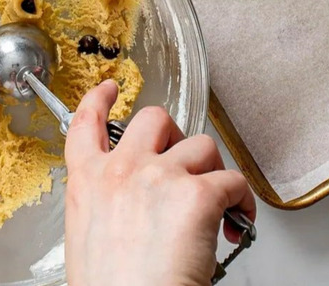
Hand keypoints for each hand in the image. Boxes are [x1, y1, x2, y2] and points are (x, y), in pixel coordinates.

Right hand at [64, 81, 255, 285]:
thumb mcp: (86, 238)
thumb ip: (104, 204)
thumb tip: (127, 204)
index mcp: (88, 183)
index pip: (87, 123)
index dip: (99, 99)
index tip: (110, 89)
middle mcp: (123, 170)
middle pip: (154, 118)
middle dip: (174, 133)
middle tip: (184, 159)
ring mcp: (160, 176)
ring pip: (201, 145)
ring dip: (212, 169)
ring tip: (215, 201)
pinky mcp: (198, 194)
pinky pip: (233, 181)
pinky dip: (242, 201)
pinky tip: (235, 222)